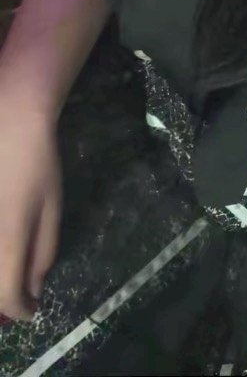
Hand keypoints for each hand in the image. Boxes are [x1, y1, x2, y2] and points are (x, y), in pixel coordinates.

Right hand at [0, 92, 60, 320]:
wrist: (10, 125)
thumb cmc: (37, 165)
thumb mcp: (52, 209)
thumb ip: (42, 252)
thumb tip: (33, 290)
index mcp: (9, 239)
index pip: (6, 295)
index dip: (17, 309)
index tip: (29, 311)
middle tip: (16, 297)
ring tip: (8, 273)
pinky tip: (1, 251)